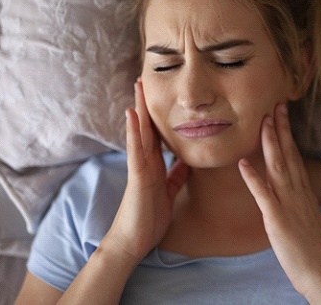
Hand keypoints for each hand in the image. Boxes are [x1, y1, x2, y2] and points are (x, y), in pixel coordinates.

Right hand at [105, 80, 188, 263]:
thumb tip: (187, 161)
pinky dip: (134, 132)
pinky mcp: (137, 176)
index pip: (157, 135)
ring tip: (138, 86)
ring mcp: (139, 167)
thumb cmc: (150, 218)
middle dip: (147, 104)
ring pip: (140, 133)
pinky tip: (133, 114)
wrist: (134, 241)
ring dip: (139, 109)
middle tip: (146, 80)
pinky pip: (136, 151)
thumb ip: (176, 176)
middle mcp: (146, 162)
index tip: (163, 96)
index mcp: (155, 165)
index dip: (160, 116)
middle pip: (147, 128)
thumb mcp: (169, 192)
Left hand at [239, 104, 320, 303]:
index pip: (295, 156)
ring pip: (278, 167)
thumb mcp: (307, 218)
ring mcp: (288, 205)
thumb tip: (290, 191)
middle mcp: (298, 193)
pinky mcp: (277, 220)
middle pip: (288, 154)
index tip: (282, 114)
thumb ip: (297, 201)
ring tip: (262, 122)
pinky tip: (242, 164)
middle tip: (274, 104)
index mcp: (303, 192)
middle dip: (280, 128)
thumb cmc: (314, 249)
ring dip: (269, 143)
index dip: (287, 134)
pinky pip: (264, 195)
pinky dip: (253, 178)